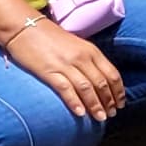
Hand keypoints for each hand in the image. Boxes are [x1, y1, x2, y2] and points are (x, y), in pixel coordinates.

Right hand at [5, 16, 125, 118]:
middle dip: (109, 101)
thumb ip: (88, 60)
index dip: (118, 91)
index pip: (112, 74)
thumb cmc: (50, 38)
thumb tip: (99, 79)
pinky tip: (80, 113)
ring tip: (100, 118)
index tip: (121, 103)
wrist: (24, 27)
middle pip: (101, 83)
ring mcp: (65, 64)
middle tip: (112, 115)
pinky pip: (65, 89)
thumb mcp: (77, 46)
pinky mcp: (48, 70)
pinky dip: (74, 102)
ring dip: (95, 105)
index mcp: (91, 51)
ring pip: (87, 88)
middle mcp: (82, 57)